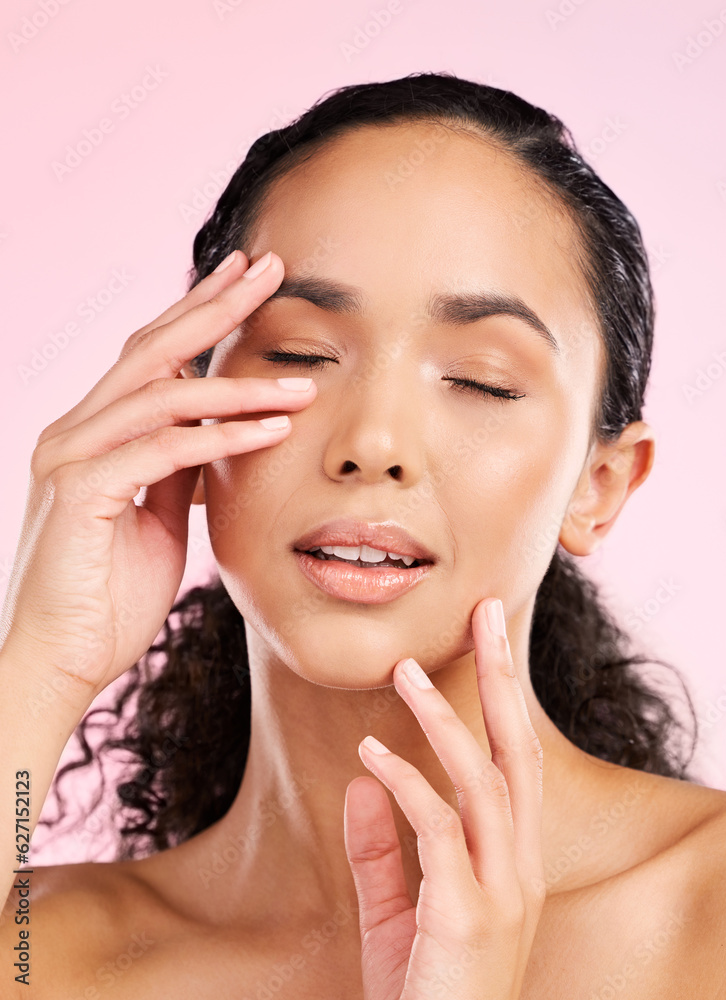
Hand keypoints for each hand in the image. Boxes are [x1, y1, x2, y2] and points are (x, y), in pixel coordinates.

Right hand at [0, 250, 316, 705]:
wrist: (60, 663)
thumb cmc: (108, 598)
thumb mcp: (157, 519)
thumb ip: (178, 469)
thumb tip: (218, 431)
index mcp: (92, 433)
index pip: (150, 355)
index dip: (198, 312)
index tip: (247, 279)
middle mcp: (74, 431)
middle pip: (152, 349)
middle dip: (214, 305)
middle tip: (269, 268)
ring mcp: (72, 457)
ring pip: (163, 395)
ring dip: (239, 387)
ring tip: (303, 386)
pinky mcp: (81, 493)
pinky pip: (164, 451)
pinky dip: (222, 437)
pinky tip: (272, 430)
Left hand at [344, 597, 544, 999]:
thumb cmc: (423, 997)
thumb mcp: (396, 916)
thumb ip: (384, 849)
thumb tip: (366, 777)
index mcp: (512, 862)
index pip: (517, 759)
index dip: (504, 695)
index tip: (489, 636)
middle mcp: (520, 869)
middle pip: (519, 751)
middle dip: (505, 677)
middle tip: (488, 611)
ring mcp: (503, 894)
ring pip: (485, 781)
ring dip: (445, 720)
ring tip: (406, 672)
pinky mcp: (470, 918)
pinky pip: (441, 833)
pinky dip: (408, 786)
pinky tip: (371, 756)